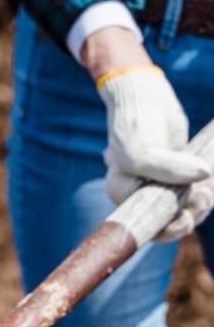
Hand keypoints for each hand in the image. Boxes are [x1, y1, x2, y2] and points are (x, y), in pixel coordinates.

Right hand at [96, 61, 212, 240]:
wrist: (146, 97)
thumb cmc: (135, 124)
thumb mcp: (142, 150)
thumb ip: (167, 168)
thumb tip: (205, 175)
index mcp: (121, 193)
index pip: (143, 226)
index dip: (166, 229)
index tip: (184, 218)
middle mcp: (138, 193)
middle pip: (165, 222)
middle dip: (187, 217)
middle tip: (203, 199)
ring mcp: (159, 185)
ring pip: (183, 209)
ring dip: (200, 205)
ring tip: (208, 192)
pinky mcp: (177, 176)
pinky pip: (193, 194)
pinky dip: (205, 193)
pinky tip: (210, 185)